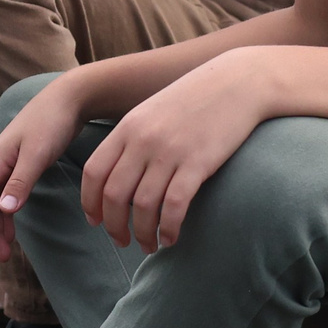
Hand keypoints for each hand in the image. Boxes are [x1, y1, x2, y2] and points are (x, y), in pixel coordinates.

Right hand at [0, 76, 90, 265]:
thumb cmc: (51, 122)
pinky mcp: (20, 169)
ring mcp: (7, 168)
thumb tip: (4, 209)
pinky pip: (6, 200)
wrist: (68, 99)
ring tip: (3, 255)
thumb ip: (20, 181)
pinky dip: (7, 219)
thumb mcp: (37, 153)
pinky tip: (12, 235)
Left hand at [80, 51, 273, 251]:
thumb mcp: (153, 113)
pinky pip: (174, 205)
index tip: (95, 222)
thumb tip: (118, 178)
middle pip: (114, 195)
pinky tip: (171, 238)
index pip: (94, 172)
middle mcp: (143, 140)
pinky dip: (168, 228)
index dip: (90, 203)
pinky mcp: (198, 162)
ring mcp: (170, 151)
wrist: (237, 82)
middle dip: (114, 226)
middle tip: (122, 241)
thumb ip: (133, 140)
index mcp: (128, 127)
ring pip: (143, 205)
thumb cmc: (194, 100)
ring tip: (148, 245)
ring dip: (142, 233)